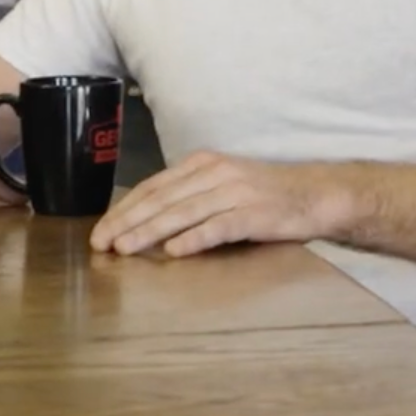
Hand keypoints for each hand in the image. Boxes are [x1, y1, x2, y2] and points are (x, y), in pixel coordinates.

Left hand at [89, 152, 337, 258]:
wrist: (315, 193)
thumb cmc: (264, 194)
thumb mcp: (222, 184)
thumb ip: (188, 196)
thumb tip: (146, 220)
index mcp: (202, 164)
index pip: (153, 187)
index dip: (123, 210)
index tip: (100, 231)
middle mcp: (215, 173)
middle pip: (161, 200)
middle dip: (127, 222)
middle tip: (101, 244)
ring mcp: (235, 192)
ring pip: (183, 213)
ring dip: (150, 232)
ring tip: (125, 248)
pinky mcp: (254, 214)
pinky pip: (219, 227)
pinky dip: (195, 238)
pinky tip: (174, 251)